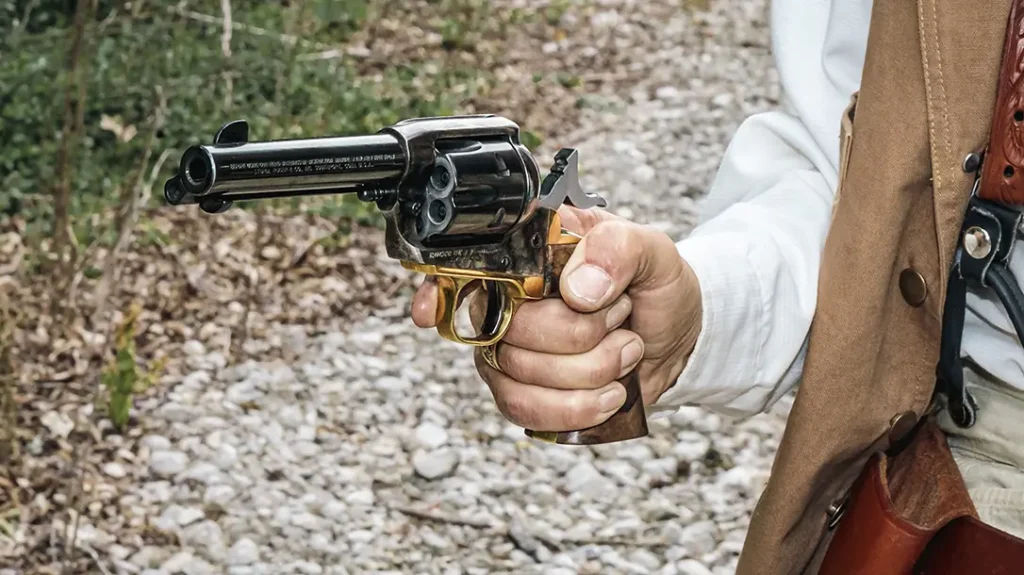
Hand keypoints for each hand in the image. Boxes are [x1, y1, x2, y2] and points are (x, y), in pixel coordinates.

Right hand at [411, 205, 702, 431]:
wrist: (680, 336)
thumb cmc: (654, 284)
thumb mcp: (651, 250)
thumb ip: (618, 251)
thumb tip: (577, 290)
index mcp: (528, 252)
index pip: (463, 265)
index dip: (438, 290)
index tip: (429, 312)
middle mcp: (508, 300)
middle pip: (506, 330)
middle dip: (579, 335)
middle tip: (619, 316)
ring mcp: (511, 349)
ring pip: (517, 376)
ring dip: (588, 372)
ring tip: (626, 350)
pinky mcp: (526, 392)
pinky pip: (525, 411)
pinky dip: (575, 409)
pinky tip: (610, 394)